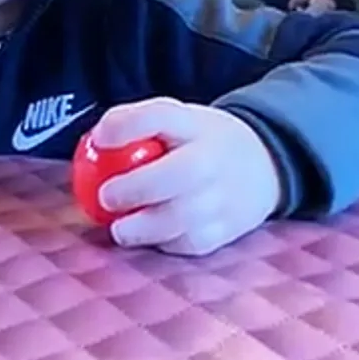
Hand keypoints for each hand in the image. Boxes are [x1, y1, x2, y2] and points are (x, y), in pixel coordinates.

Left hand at [90, 98, 282, 255]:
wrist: (264, 164)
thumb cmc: (199, 142)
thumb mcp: (176, 120)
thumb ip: (136, 125)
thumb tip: (94, 141)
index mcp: (195, 124)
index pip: (160, 115)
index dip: (126, 126)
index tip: (99, 139)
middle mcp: (214, 158)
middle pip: (178, 174)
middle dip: (136, 189)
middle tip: (106, 197)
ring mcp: (225, 197)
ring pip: (183, 218)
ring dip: (144, 228)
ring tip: (119, 229)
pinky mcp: (228, 230)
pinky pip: (191, 243)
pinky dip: (166, 244)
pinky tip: (150, 238)